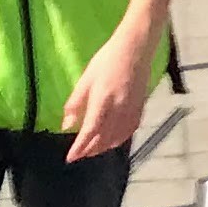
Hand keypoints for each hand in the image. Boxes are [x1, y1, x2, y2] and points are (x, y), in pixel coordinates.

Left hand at [61, 27, 151, 159]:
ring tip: (94, 150)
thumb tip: (67, 126)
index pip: (90, 130)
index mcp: (102, 100)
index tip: (70, 157)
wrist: (135, 49)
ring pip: (119, 136)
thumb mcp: (85, 80)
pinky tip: (114, 140)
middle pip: (105, 137)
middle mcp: (119, 108)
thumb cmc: (106, 61)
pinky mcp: (141, 105)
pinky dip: (121, 138)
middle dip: (91, 149)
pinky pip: (131, 128)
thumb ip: (75, 104)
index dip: (80, 147)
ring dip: (105, 147)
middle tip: (79, 154)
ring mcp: (132, 108)